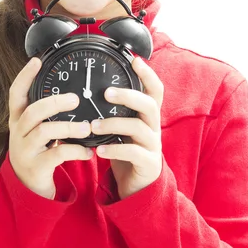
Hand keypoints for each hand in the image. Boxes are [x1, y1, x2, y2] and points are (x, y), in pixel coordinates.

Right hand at [8, 57, 93, 198]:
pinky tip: (88, 151)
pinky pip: (56, 155)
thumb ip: (48, 115)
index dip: (24, 76)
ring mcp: (25, 150)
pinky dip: (75, 151)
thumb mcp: (38, 131)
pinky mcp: (36, 167)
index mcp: (18, 120)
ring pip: (44, 132)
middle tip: (76, 99)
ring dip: (68, 127)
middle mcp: (18, 133)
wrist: (30, 188)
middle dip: (54, 103)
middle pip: (32, 112)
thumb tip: (74, 93)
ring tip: (87, 128)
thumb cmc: (39, 152)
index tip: (36, 60)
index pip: (16, 94)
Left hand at [90, 57, 163, 199]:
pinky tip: (99, 150)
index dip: (148, 75)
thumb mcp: (122, 128)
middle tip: (107, 93)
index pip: (155, 90)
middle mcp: (153, 127)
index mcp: (147, 116)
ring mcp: (153, 145)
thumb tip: (92, 89)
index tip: (135, 60)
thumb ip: (115, 111)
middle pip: (149, 104)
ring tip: (94, 125)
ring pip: (138, 127)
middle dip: (128, 96)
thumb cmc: (126, 150)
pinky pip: (133, 153)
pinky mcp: (148, 164)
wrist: (137, 186)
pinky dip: (114, 150)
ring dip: (114, 124)